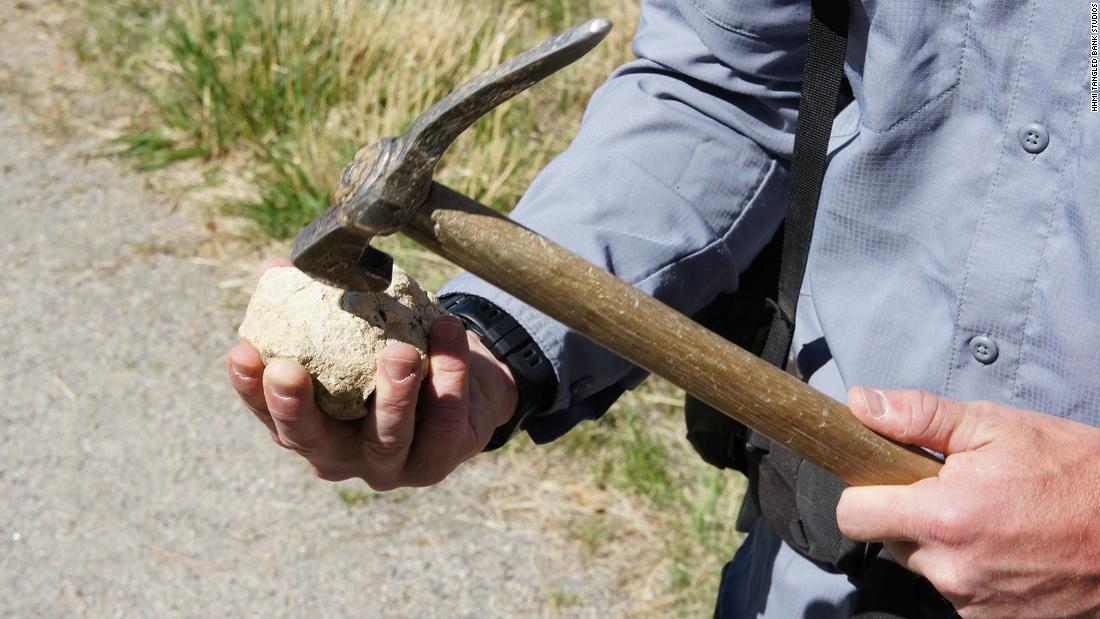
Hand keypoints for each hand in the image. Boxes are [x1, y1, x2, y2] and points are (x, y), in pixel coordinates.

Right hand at [226, 259, 517, 488]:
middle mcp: (345, 456)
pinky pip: (446, 419)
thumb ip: (316, 304)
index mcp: (313, 427)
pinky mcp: (438, 460)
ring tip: (397, 353)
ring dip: (392, 396)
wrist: (468, 386)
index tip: (239, 351)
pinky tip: (448, 332)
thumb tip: (275, 267)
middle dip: (295, 408)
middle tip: (287, 369)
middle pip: (314, 443)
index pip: (271, 414)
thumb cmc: (396, 353)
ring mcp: (392, 466)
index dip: (250, 389)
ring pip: (388, 439)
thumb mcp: (356, 332)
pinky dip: (449, 373)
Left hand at [837, 387, 1099, 617]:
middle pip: (890, 540)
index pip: (853, 515)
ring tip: (994, 519)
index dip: (864, 491)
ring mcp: (973, 604)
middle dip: (911, 514)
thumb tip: (860, 404)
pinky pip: (959, 592)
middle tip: (958, 491)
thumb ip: (918, 417)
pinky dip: (973, 571)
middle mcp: (951, 570)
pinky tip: (1009, 549)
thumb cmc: (1076, 473)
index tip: (888, 477)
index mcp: (941, 517)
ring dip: (944, 545)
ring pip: (926, 566)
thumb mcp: (996, 427)